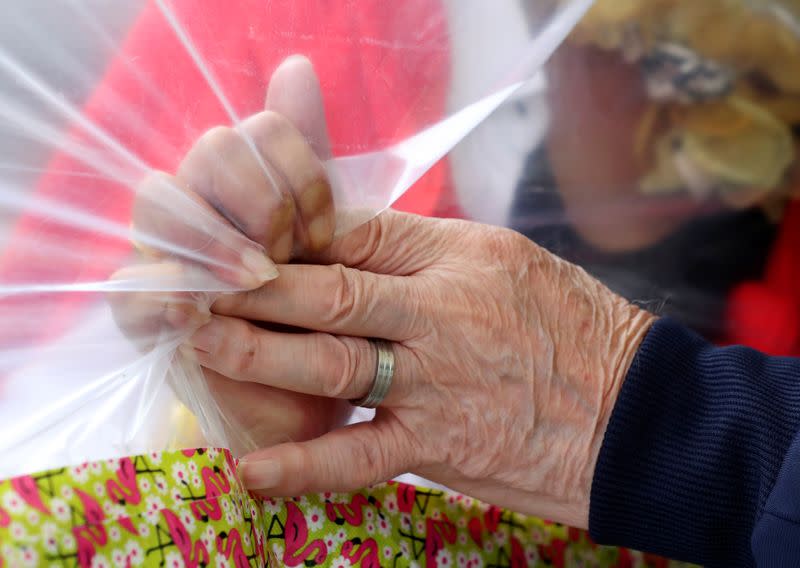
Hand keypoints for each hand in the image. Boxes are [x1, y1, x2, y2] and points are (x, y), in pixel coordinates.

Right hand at [109, 56, 350, 449]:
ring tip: (255, 278)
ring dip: (215, 236)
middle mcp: (203, 206)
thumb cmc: (316, 318)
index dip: (298, 171)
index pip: (256, 131)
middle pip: (209, 152)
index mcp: (246, 185)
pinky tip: (199, 310)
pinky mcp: (145, 314)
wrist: (300, 400)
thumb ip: (309, 163)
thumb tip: (294, 67)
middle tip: (289, 252)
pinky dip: (166, 294)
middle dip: (260, 198)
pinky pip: (131, 287)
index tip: (327, 231)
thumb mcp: (328, 245)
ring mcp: (168, 255)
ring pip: (161, 202)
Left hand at [191, 210, 654, 526]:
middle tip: (197, 283)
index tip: (246, 240)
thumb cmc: (574, 328)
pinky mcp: (439, 446)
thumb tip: (356, 244)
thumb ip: (432, 251)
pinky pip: (358, 456)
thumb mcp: (510, 262)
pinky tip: (249, 467)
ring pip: (331, 361)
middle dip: (256, 285)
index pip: (357, 234)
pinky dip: (302, 463)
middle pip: (331, 289)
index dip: (292, 236)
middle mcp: (442, 312)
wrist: (639, 415)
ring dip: (260, 355)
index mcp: (461, 255)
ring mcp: (437, 382)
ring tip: (203, 347)